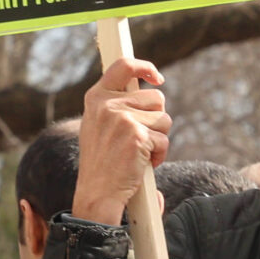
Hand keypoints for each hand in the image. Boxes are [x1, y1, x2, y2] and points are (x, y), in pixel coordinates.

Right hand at [74, 58, 168, 226]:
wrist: (97, 192)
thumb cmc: (102, 161)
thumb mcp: (99, 124)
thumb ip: (116, 104)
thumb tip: (149, 86)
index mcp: (96, 98)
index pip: (123, 66)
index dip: (145, 67)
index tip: (157, 78)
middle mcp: (107, 105)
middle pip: (156, 98)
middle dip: (155, 119)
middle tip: (138, 139)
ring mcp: (122, 119)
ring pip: (164, 119)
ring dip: (158, 137)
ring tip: (137, 152)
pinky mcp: (137, 135)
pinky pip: (164, 139)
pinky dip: (159, 154)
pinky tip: (142, 164)